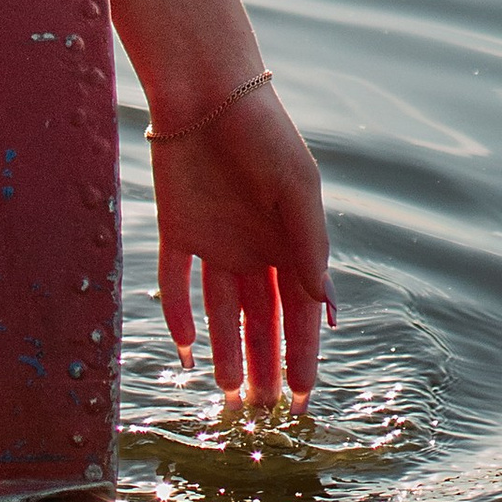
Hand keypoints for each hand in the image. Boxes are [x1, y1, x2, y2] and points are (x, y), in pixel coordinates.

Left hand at [151, 80, 332, 405]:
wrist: (207, 87)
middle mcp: (252, 246)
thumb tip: (325, 306)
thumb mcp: (297, 186)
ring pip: (220, 311)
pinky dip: (179, 315)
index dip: (301, 355)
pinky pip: (176, 281)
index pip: (297, 312)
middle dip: (264, 365)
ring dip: (226, 351)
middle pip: (260, 319)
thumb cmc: (263, 132)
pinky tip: (185, 350)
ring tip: (231, 395)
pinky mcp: (176, 227)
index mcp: (288, 240)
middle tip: (263, 414)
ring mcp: (214, 239)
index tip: (301, 399)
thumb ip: (309, 244)